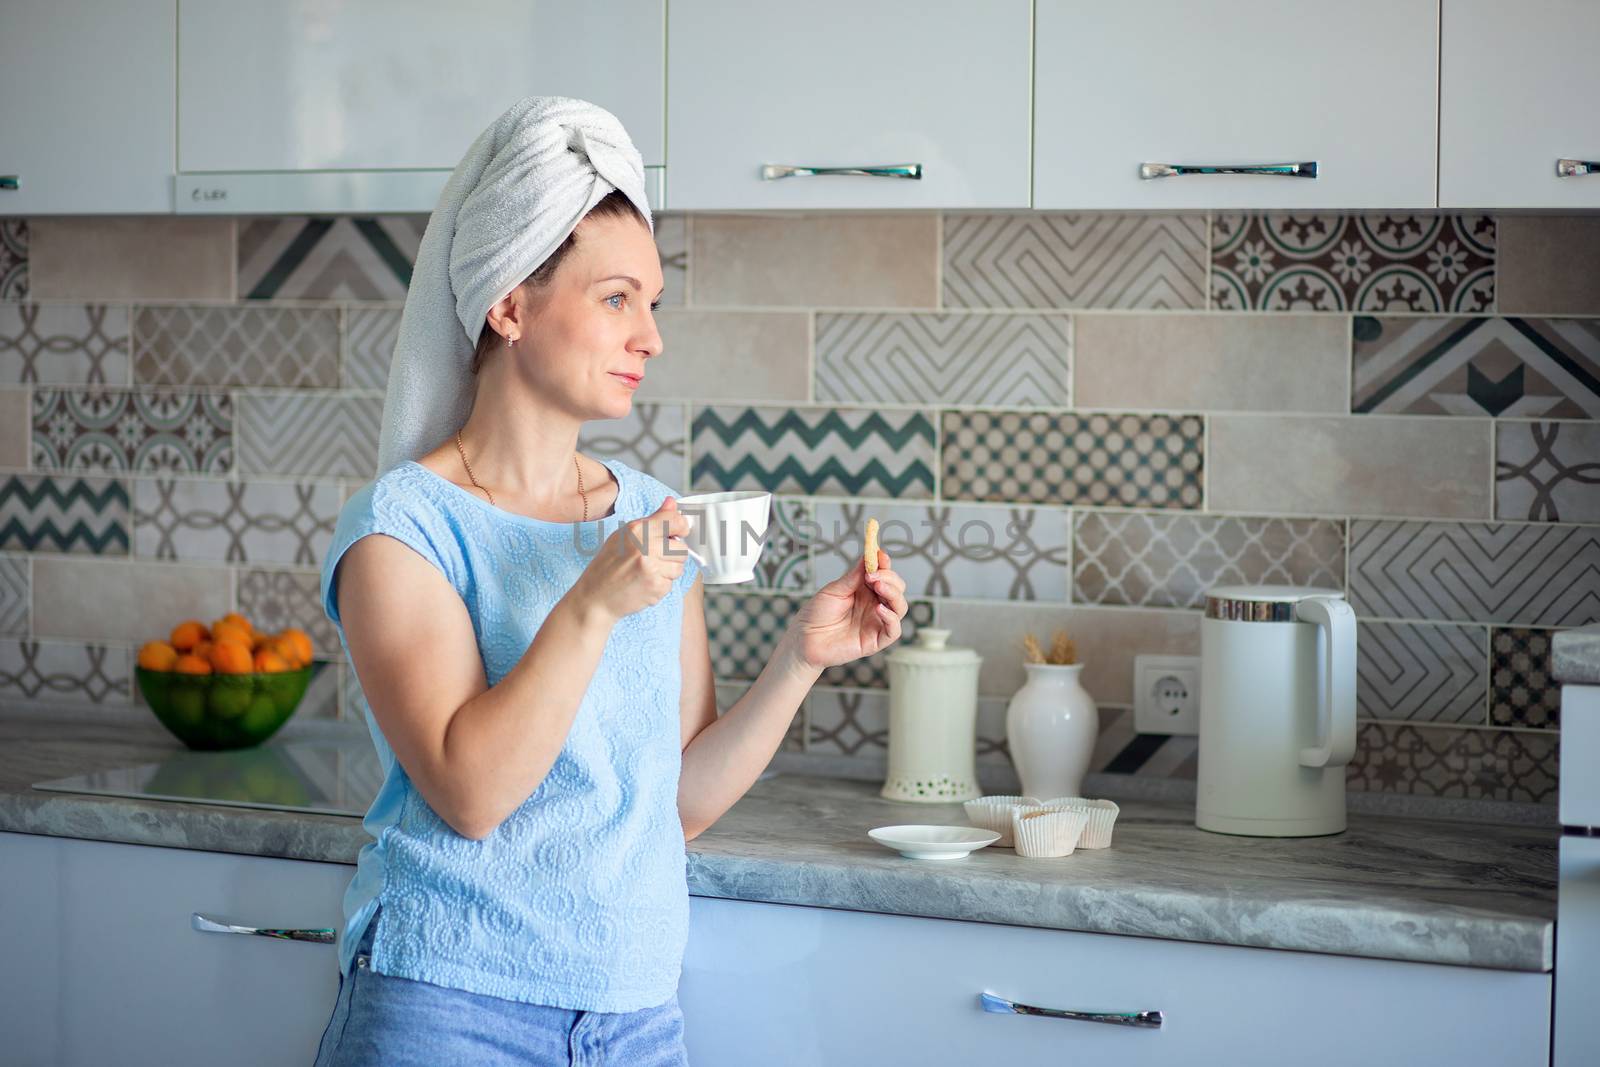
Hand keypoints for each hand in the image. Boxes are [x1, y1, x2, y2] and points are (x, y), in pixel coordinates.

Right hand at [572, 498, 692, 623]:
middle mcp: (646, 547)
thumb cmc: (608, 565)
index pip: (675, 521)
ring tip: (648, 571)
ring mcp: (652, 568)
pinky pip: (671, 583)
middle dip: (673, 554)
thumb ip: (653, 520)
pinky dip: (661, 585)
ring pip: (679, 567)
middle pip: (682, 547)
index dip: (680, 527)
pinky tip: (644, 583)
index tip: (677, 533)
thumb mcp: (624, 535)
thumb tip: (672, 503)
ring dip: (668, 570)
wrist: (594, 597)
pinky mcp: (656, 588)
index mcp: (637, 530)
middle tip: (655, 558)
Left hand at [788, 550, 908, 671]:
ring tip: (878, 586)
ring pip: (900, 607)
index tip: (880, 555)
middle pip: (897, 589)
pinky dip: (891, 618)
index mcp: (865, 591)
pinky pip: (894, 630)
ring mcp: (876, 622)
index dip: (885, 565)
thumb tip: (869, 556)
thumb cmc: (816, 614)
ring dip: (893, 594)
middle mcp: (874, 605)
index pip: (884, 575)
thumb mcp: (834, 590)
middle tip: (874, 575)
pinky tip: (879, 608)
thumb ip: (854, 576)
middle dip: (890, 578)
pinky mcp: (876, 640)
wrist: (804, 638)